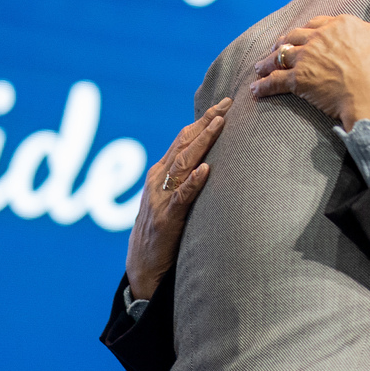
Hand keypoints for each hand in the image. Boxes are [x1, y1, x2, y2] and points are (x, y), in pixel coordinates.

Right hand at [126, 97, 230, 299]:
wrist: (143, 268)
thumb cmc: (162, 230)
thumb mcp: (171, 198)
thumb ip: (184, 178)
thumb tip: (211, 158)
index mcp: (161, 173)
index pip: (183, 139)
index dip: (202, 120)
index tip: (224, 103)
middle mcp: (158, 180)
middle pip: (183, 143)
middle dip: (205, 122)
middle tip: (227, 104)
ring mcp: (161, 199)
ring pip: (182, 163)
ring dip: (202, 142)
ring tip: (219, 125)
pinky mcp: (167, 219)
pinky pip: (181, 197)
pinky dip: (193, 182)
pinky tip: (205, 170)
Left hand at [251, 0, 369, 129]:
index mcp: (342, 24)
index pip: (319, 23)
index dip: (311, 30)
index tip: (306, 35)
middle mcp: (320, 37)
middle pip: (295, 37)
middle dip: (285, 43)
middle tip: (277, 49)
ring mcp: (307, 58)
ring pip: (280, 56)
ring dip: (268, 62)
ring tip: (259, 67)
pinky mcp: (298, 81)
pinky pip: (274, 81)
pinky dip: (263, 85)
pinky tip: (256, 89)